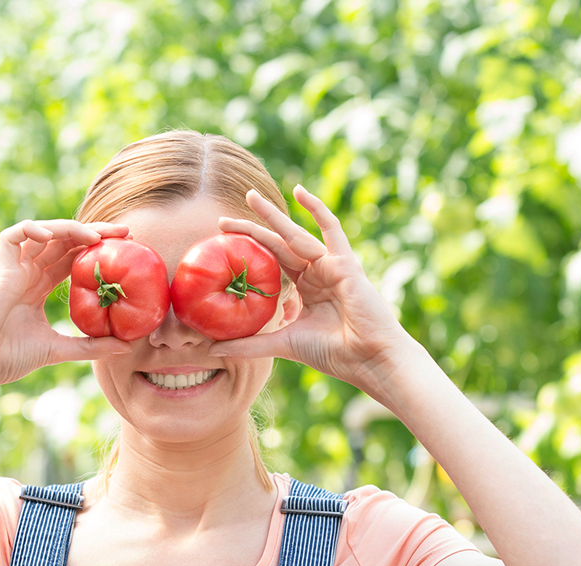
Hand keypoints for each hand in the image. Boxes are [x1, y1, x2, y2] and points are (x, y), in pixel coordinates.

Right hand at [0, 219, 132, 389]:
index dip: (97, 250)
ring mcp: (14, 269)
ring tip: (97, 235)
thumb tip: (127, 345)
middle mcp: (29, 274)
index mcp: (39, 288)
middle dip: (94, 232)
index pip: (73, 258)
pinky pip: (12, 236)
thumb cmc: (7, 358)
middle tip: (125, 233)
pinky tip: (52, 236)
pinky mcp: (0, 270)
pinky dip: (31, 229)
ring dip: (71, 228)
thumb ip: (91, 346)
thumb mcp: (58, 350)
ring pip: (44, 233)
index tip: (127, 249)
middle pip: (64, 241)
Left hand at [210, 186, 422, 393]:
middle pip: (277, 245)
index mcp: (305, 290)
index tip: (221, 247)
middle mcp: (316, 274)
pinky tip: (299, 190)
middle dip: (250, 231)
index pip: (271, 265)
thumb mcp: (283, 344)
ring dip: (271, 215)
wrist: (368, 359)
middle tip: (222, 220)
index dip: (248, 254)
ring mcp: (330, 265)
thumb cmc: (334, 354)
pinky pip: (330, 228)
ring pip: (294, 234)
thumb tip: (212, 349)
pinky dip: (316, 208)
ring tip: (250, 197)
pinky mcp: (344, 262)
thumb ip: (250, 343)